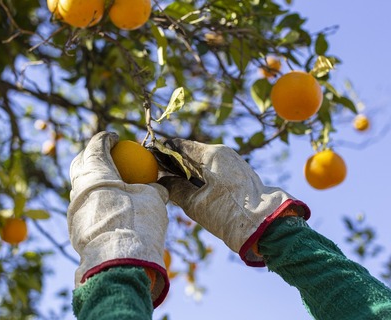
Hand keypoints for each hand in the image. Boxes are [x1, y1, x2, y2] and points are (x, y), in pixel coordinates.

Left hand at [67, 132, 168, 306]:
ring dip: (91, 178)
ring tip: (107, 181)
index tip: (115, 138)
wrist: (119, 260)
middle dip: (91, 154)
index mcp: (97, 171)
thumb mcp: (152, 198)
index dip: (106, 138)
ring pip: (78, 184)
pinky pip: (82, 203)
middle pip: (80, 161)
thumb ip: (152, 187)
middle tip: (106, 154)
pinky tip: (106, 204)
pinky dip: (92, 198)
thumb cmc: (139, 222)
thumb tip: (156, 185)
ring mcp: (74, 206)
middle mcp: (79, 186)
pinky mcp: (74, 224)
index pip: (97, 145)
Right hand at [159, 138, 309, 266]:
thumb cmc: (229, 213)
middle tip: (155, 169)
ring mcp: (233, 164)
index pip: (181, 146)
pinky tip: (187, 185)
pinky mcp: (238, 175)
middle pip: (192, 153)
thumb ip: (176, 190)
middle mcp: (224, 154)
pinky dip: (198, 175)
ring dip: (185, 169)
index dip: (163, 150)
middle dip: (173, 160)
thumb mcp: (196, 204)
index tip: (148, 155)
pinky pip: (213, 170)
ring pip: (202, 162)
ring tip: (168, 179)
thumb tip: (162, 182)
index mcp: (213, 155)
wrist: (267, 225)